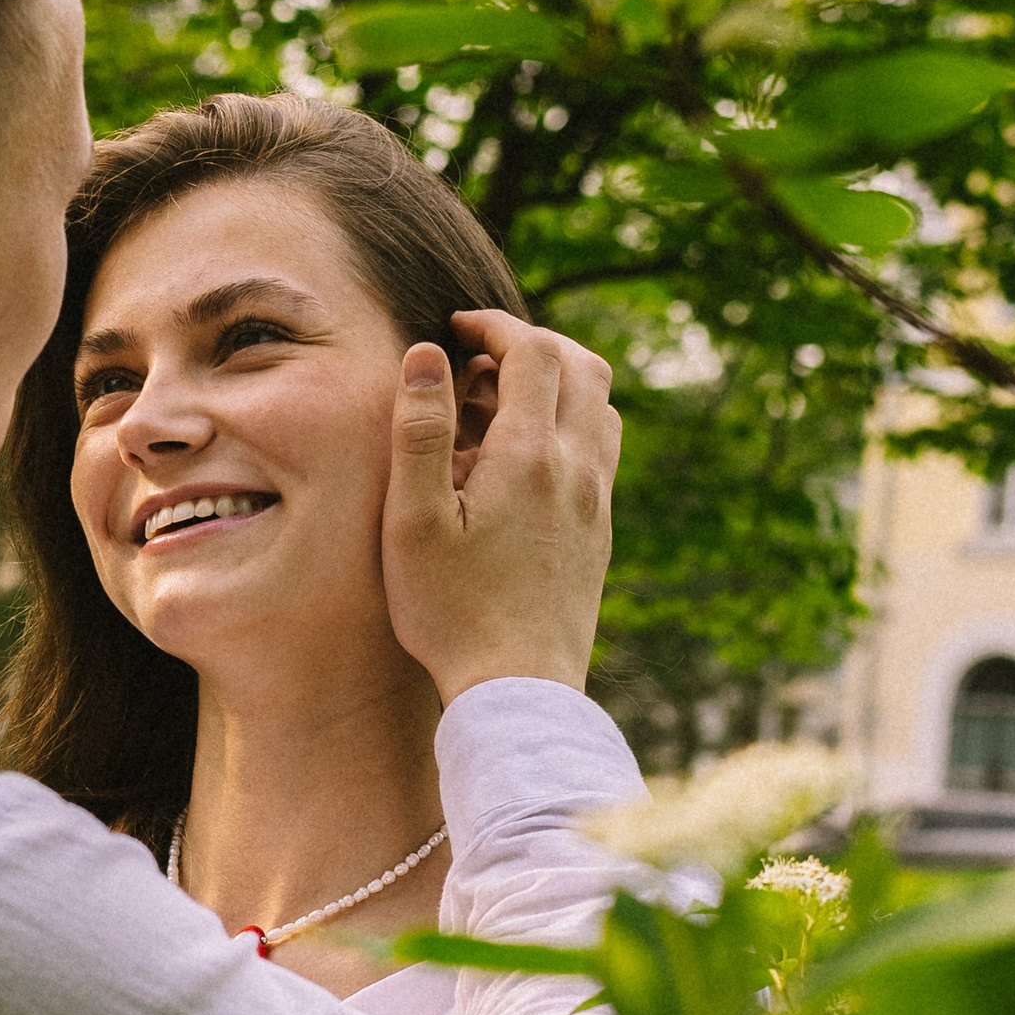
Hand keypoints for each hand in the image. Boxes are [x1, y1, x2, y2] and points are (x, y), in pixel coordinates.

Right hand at [381, 312, 620, 701]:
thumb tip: (426, 353)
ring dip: (558, 383)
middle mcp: (578, 469)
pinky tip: (521, 459)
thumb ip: (420, 431)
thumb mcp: (413, 521)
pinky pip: (600, 450)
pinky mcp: (601, 531)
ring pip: (601, 407)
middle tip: (480, 357)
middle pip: (583, 365)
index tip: (457, 329)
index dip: (495, 325)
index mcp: (532, 456)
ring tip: (500, 404)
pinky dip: (568, 425)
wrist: (520, 689)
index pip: (534, 350)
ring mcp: (597, 501)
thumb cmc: (452, 610)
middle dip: (533, 343)